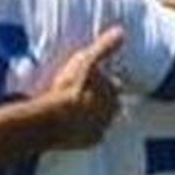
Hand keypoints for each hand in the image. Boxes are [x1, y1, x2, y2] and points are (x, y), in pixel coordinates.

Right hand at [46, 27, 124, 147]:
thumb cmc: (70, 89)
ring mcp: (101, 129)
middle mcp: (111, 113)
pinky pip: (90, 136)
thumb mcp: (86, 60)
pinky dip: (84, 132)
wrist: (53, 120)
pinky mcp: (89, 142)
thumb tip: (121, 31)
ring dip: (94, 117)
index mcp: (112, 93)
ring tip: (77, 112)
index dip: (105, 83)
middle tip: (86, 96)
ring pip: (102, 121)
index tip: (95, 81)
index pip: (114, 87)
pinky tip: (73, 127)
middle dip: (102, 101)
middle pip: (111, 106)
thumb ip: (104, 47)